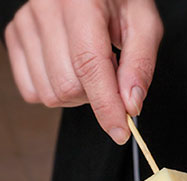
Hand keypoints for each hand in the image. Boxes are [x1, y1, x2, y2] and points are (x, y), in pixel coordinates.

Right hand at [5, 0, 162, 143]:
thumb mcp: (143, 23)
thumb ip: (140, 64)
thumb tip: (130, 105)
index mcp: (81, 1)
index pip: (89, 66)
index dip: (106, 106)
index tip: (119, 132)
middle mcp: (46, 8)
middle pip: (68, 87)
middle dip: (95, 95)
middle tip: (109, 73)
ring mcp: (25, 23)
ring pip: (50, 94)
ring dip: (76, 94)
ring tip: (88, 67)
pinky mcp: (15, 36)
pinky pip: (32, 91)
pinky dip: (54, 91)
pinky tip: (68, 69)